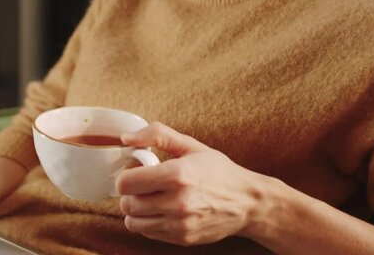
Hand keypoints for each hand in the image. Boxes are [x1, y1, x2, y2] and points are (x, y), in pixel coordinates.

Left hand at [115, 122, 266, 245]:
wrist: (248, 203)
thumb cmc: (218, 171)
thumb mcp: (190, 145)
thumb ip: (156, 135)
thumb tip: (125, 138)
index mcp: (177, 175)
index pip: (125, 183)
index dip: (125, 175)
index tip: (136, 171)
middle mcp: (177, 202)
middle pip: (127, 204)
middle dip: (129, 193)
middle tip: (142, 186)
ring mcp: (180, 224)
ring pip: (133, 223)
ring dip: (136, 210)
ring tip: (150, 199)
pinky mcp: (182, 238)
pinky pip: (148, 233)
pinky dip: (148, 222)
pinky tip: (162, 210)